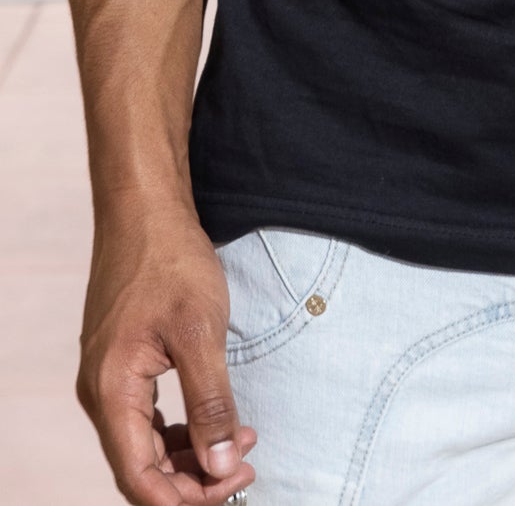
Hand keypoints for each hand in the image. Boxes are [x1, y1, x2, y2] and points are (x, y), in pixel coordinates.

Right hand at [76, 202, 256, 504]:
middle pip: (141, 466)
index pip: (139, 477)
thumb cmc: (169, 260)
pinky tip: (216, 419)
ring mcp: (109, 376)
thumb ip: (210, 403)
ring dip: (190, 453)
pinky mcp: (122, 361)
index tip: (230, 489)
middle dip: (193, 478)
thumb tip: (218, 466)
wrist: (144, 207)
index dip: (183, 498)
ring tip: (240, 441)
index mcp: (111, 392)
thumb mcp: (201, 332)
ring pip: (145, 443)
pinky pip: (147, 416)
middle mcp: (101, 392)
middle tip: (244, 466)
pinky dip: (181, 426)